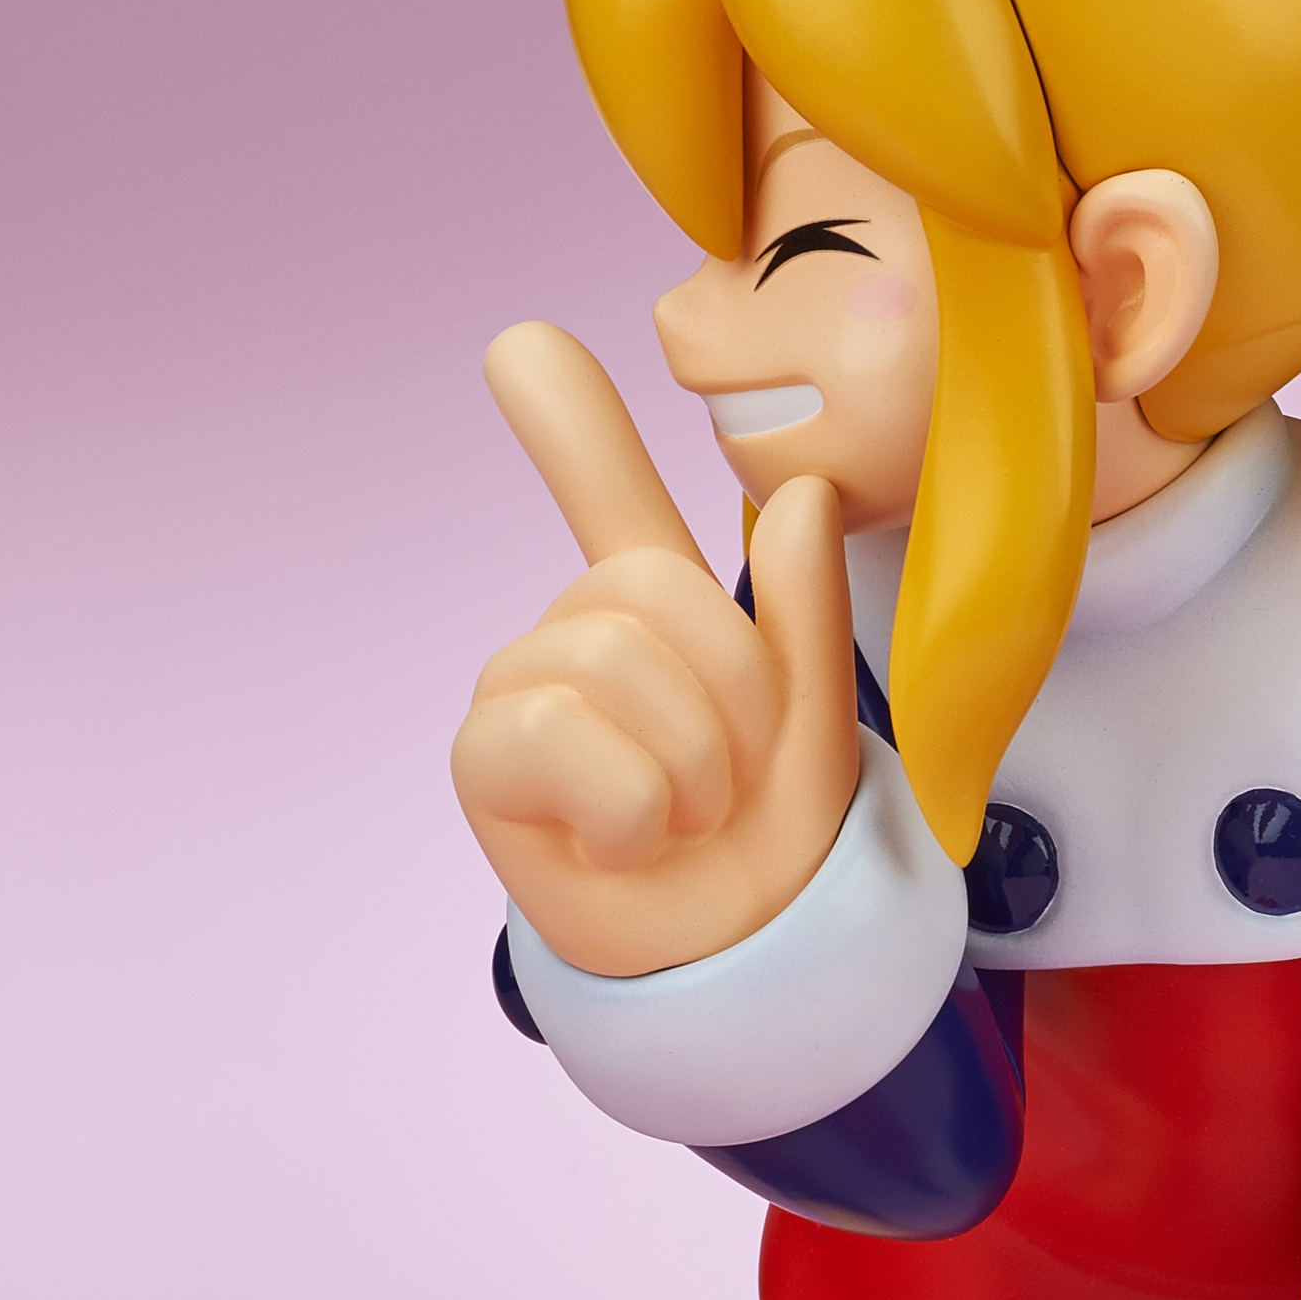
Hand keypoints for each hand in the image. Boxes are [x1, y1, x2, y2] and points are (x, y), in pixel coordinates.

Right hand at [452, 323, 861, 976]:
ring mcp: (521, 688)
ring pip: (616, 661)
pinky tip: (626, 841)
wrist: (744, 956)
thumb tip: (801, 497)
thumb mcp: (814, 721)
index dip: (569, 425)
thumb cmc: (767, 840)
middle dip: (730, 696)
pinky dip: (632, 808)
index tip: (518, 342)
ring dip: (690, 764)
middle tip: (728, 783)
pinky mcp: (485, 758)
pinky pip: (569, 735)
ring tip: (682, 819)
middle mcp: (577, 635)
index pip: (613, 506)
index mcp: (659, 616)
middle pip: (654, 590)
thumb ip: (799, 613)